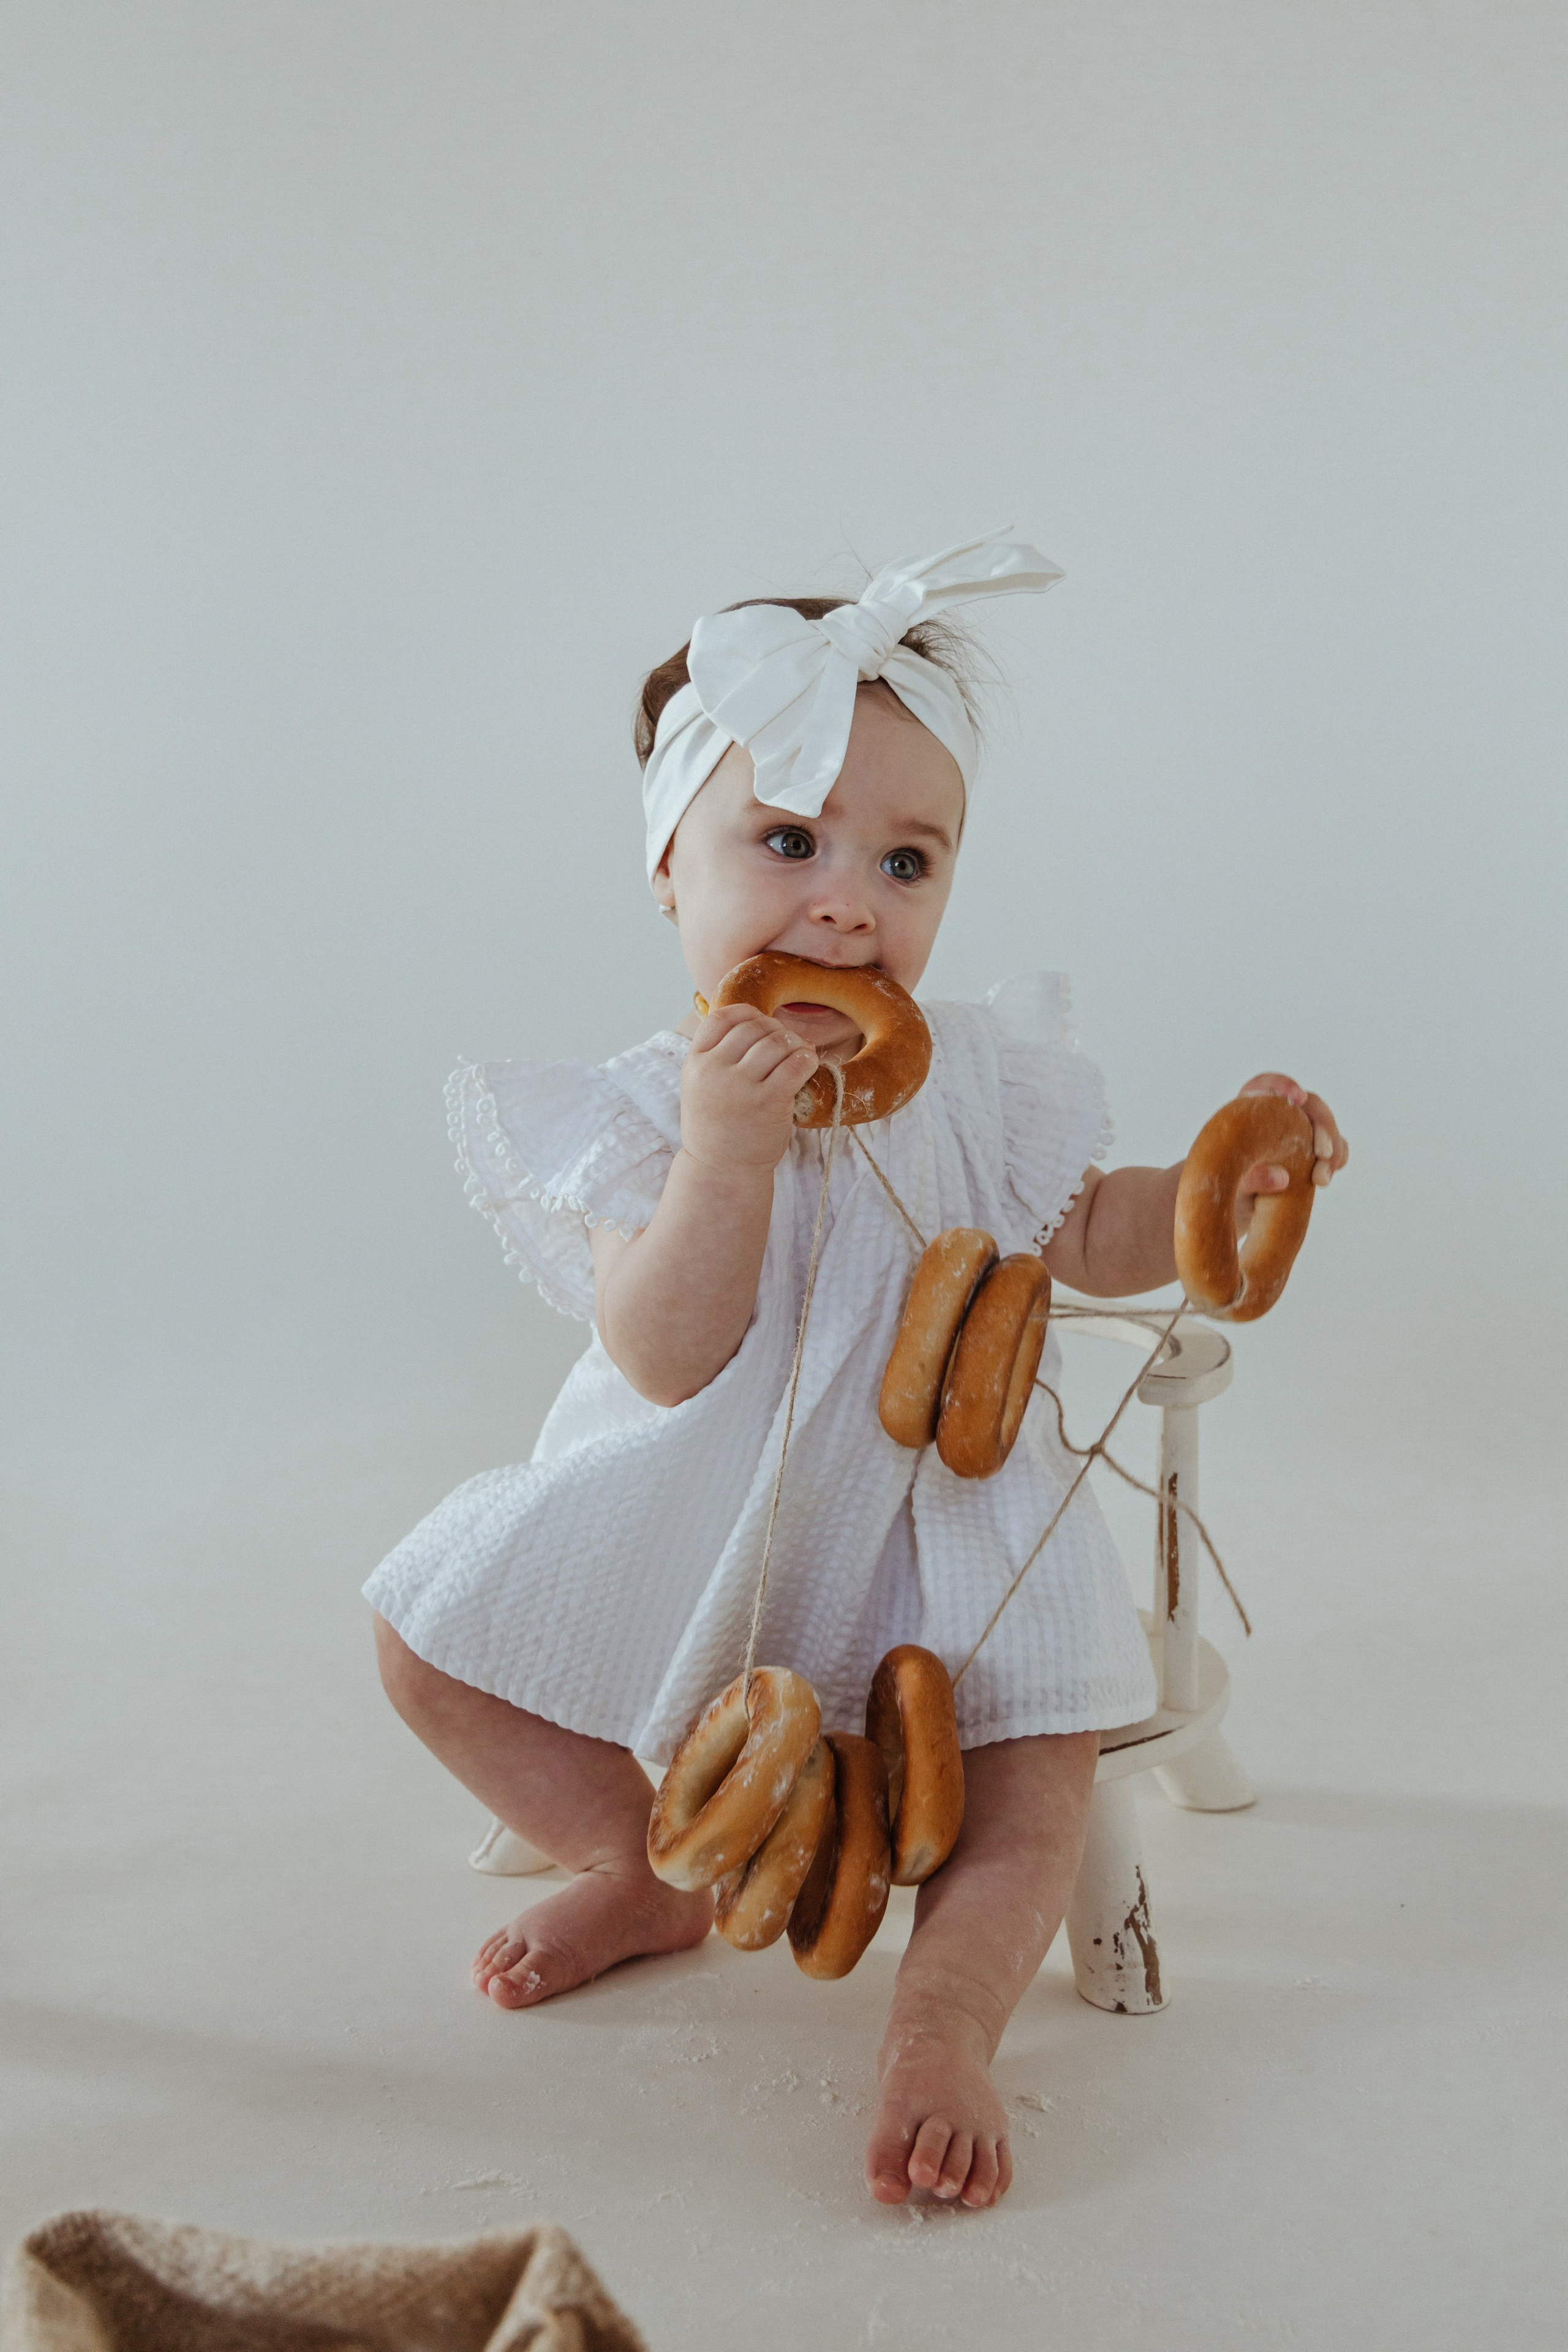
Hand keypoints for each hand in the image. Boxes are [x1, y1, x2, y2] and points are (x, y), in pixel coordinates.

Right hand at [679, 1005, 818, 1172]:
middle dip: (776, 1030)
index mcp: (695, 1063)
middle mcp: (714, 1070)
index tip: (761, 1024)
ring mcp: (740, 1086)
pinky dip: (807, 1058)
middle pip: (753, 1027)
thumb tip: (758, 1024)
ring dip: (795, 1043)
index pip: (721, 1018)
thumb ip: (717, 1057)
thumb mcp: (701, 1087)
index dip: (747, 1014)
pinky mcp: (768, 1101)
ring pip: (777, 1042)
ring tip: (800, 1054)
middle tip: (787, 1043)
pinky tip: (808, 1064)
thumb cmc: (717, 1128)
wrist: (720, 1171)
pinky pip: (795, 1064)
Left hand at [1235, 1072, 1348, 1221]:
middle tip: (1323, 1154)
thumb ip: (1250, 1179)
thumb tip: (1281, 1178)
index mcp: (1250, 1107)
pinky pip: (1334, 1149)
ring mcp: (1300, 1131)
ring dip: (1333, 1150)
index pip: (1269, 1084)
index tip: (1298, 1098)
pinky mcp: (1313, 1151)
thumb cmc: (1221, 1184)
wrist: (1230, 1202)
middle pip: (1310, 1105)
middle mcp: (1279, 1113)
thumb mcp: (1227, 1182)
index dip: (1285, 1085)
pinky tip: (1325, 1179)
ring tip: (1321, 1180)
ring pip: (1326, 1127)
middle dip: (1323, 1127)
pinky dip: (1336, 1160)